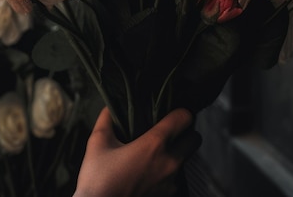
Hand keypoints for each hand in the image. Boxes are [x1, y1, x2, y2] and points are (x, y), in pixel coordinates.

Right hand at [73, 106, 201, 196]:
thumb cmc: (98, 180)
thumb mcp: (97, 144)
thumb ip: (106, 120)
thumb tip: (110, 108)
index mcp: (155, 144)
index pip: (185, 118)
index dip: (180, 111)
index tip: (170, 113)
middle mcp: (169, 163)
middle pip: (195, 140)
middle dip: (186, 133)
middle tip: (169, 132)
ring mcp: (171, 184)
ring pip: (186, 161)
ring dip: (177, 154)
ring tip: (155, 154)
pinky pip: (177, 179)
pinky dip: (168, 173)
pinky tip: (150, 172)